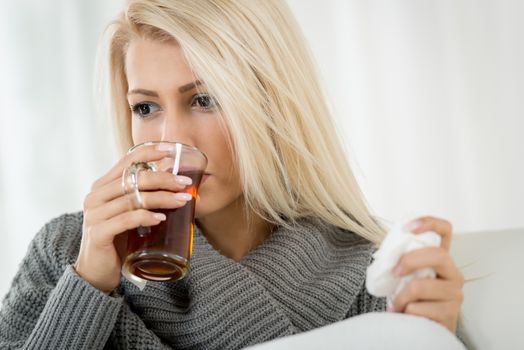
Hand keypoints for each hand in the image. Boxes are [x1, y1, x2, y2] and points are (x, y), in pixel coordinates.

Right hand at [74, 144, 192, 292]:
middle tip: (185, 183)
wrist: (96, 272)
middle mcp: (96, 196)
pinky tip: (161, 219)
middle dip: (163, 178)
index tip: (171, 148)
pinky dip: (146, 217)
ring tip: (182, 201)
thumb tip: (179, 186)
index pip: (126, 161)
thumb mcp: (130, 213)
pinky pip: (126, 220)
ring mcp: (95, 214)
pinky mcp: (98, 233)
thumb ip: (143, 197)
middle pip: (133, 178)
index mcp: (103, 186)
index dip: (149, 151)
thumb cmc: (118, 240)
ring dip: (162, 198)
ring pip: (133, 198)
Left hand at [389, 216, 463, 332]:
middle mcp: (453, 274)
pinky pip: (417, 308)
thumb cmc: (413, 299)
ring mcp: (455, 294)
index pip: (445, 231)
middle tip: (394, 272)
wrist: (422, 330)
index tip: (407, 227)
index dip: (428, 223)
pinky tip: (406, 316)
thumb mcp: (407, 276)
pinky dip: (404, 312)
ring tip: (397, 305)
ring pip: (420, 286)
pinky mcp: (450, 314)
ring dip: (400, 297)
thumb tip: (386, 253)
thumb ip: (402, 261)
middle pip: (438, 255)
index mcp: (441, 260)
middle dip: (410, 261)